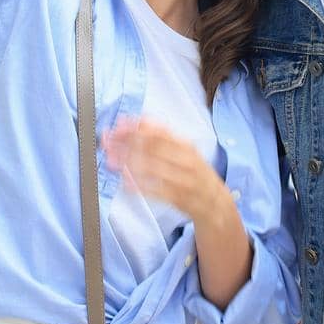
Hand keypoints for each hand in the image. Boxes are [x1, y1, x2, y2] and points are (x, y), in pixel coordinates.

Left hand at [102, 118, 227, 223]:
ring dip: (127, 163)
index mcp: (185, 145)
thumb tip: (139, 121)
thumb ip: (163, 137)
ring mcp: (182, 180)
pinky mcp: (178, 198)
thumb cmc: (195, 173)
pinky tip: (124, 182)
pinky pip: (155, 191)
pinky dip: (138, 186)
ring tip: (111, 161)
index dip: (135, 127)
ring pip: (151, 168)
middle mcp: (185, 160)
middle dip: (126, 143)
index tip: (117, 126)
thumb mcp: (185, 150)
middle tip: (107, 142)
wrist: (215, 202)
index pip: (158, 131)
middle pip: (151, 147)